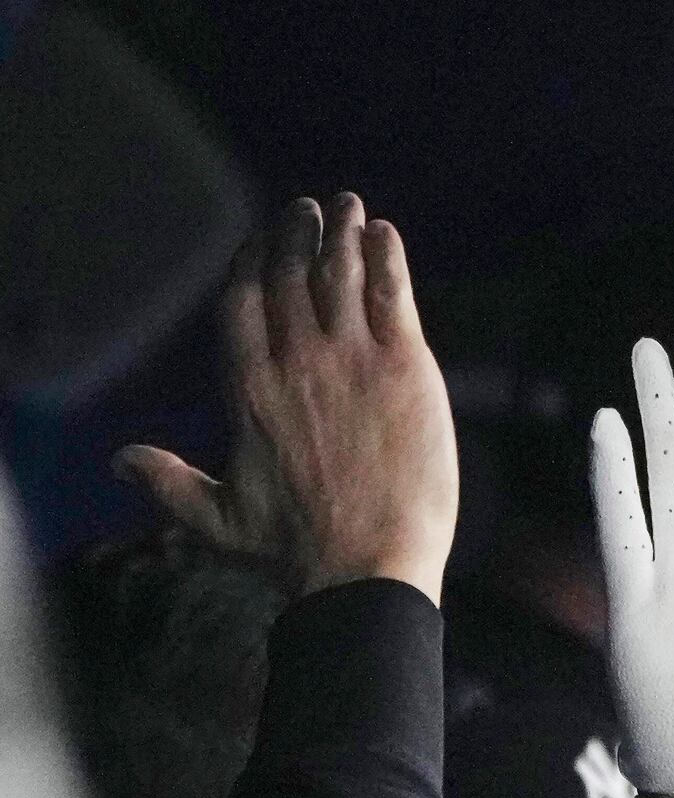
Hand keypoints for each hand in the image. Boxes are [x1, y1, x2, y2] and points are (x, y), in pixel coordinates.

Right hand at [116, 194, 456, 602]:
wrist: (366, 568)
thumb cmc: (295, 553)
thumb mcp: (217, 519)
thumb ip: (170, 483)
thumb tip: (121, 461)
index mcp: (247, 388)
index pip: (241, 304)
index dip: (250, 265)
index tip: (259, 242)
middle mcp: (294, 361)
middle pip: (290, 277)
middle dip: (297, 236)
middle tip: (309, 210)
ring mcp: (351, 359)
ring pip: (340, 275)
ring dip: (343, 234)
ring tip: (348, 207)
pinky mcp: (405, 368)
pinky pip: (393, 294)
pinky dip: (387, 259)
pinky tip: (386, 235)